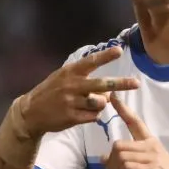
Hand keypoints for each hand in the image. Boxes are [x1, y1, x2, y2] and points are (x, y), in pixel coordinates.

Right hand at [20, 47, 139, 135]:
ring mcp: (72, 102)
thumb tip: (107, 91)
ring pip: (100, 103)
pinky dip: (93, 115)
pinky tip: (83, 113)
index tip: (119, 51)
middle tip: (137, 83)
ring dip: (100, 104)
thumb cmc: (51, 92)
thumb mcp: (62, 78)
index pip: (91, 62)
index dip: (106, 56)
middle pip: (103, 84)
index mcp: (70, 72)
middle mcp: (72, 85)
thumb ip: (83, 79)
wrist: (31, 112)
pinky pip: (93, 116)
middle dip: (121, 84)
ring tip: (90, 104)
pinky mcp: (72, 117)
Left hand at [101, 93, 168, 168]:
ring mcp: (151, 157)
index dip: (122, 109)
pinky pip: (126, 168)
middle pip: (118, 145)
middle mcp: (150, 145)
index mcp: (150, 142)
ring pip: (120, 156)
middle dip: (109, 162)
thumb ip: (125, 162)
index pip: (135, 121)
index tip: (112, 96)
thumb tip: (103, 158)